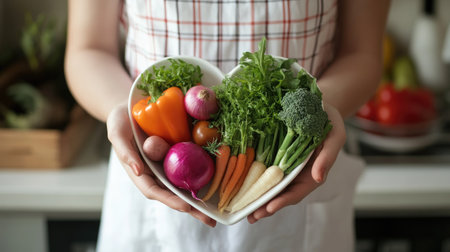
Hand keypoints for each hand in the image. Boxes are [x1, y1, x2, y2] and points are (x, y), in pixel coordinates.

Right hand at [106, 103, 216, 226]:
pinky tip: (223, 179)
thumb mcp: (117, 133)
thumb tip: (138, 171)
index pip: (154, 191)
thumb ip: (125, 152)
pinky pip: (194, 162)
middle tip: (209, 219)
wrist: (135, 106)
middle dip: (192, 208)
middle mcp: (158, 171)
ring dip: (203, 195)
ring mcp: (171, 162)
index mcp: (141, 172)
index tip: (186, 207)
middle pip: (175, 193)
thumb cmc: (121, 121)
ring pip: (187, 182)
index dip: (170, 200)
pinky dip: (207, 171)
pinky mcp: (182, 151)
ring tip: (219, 208)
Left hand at [247, 102, 345, 223]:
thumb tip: (319, 177)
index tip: (270, 207)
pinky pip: (264, 169)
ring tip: (243, 208)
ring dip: (258, 197)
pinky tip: (241, 185)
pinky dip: (254, 178)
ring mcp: (285, 166)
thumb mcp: (334, 136)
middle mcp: (297, 173)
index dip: (283, 201)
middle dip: (267, 206)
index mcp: (312, 173)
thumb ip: (328, 157)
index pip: (297, 191)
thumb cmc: (329, 121)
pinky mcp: (274, 156)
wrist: (317, 105)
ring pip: (271, 185)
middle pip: (281, 194)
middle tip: (252, 216)